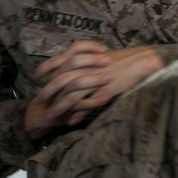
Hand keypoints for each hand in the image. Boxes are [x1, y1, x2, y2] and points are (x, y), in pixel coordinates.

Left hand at [24, 41, 162, 139]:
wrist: (141, 62)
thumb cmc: (123, 59)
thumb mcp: (102, 57)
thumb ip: (87, 62)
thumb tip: (76, 67)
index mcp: (84, 56)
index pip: (58, 60)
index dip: (45, 67)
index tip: (36, 76)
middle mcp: (86, 67)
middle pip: (60, 79)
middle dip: (48, 91)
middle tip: (39, 101)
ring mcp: (95, 79)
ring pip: (71, 94)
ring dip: (60, 106)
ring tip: (51, 117)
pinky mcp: (104, 90)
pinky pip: (88, 103)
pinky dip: (78, 113)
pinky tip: (72, 121)